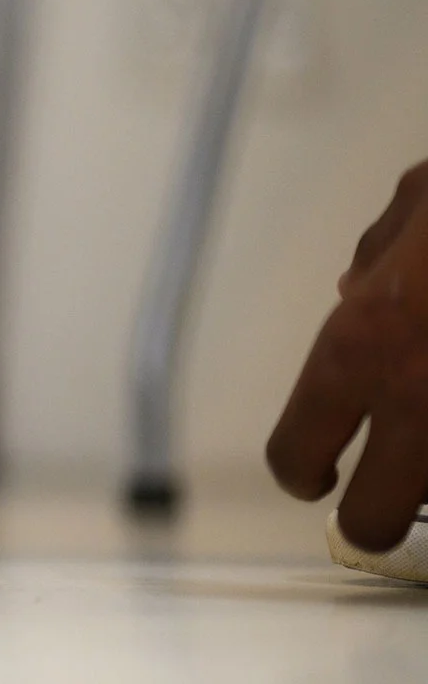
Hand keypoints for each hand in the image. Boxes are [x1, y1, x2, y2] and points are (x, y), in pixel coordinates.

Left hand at [267, 160, 427, 550]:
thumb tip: (354, 292)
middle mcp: (419, 401)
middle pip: (379, 515)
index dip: (301, 467)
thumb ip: (380, 252)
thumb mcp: (426, 199)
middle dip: (379, 515)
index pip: (299, 441)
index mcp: (368, 340)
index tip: (317, 476)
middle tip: (389, 496)